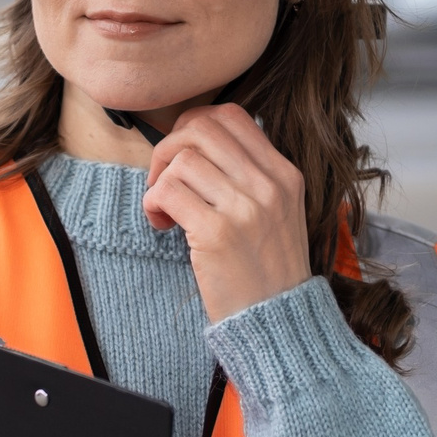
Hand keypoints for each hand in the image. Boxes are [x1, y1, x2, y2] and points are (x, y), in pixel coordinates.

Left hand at [141, 104, 309, 321]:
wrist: (278, 320)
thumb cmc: (267, 269)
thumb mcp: (279, 213)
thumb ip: (249, 177)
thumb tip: (196, 143)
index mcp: (284, 174)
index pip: (232, 116)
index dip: (194, 125)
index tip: (182, 155)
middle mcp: (268, 185)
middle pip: (201, 128)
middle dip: (169, 147)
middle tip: (164, 180)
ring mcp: (244, 208)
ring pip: (181, 158)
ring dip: (158, 181)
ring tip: (165, 210)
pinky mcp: (216, 233)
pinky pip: (167, 191)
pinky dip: (153, 204)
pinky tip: (162, 225)